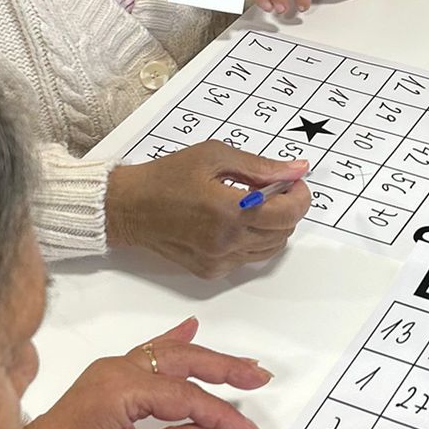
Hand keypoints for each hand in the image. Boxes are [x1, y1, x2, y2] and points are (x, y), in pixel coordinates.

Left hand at [9, 320, 269, 428]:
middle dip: (225, 369)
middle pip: (182, 362)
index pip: (185, 397)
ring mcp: (110, 372)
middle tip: (260, 377)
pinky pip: (148, 354)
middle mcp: (116, 371)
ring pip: (169, 356)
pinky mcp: (107, 381)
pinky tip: (190, 328)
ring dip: (207, 358)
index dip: (220, 413)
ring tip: (242, 365)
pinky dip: (173, 342)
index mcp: (120, 390)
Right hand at [106, 142, 310, 276]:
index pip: (289, 213)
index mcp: (229, 211)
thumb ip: (260, 166)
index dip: (300, 196)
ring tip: (252, 204)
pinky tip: (234, 222)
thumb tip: (295, 170)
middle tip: (272, 187)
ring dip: (272, 226)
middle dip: (287, 208)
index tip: (294, 183)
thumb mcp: (214, 156)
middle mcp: (227, 242)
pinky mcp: (211, 271)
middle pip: (284, 232)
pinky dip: (252, 240)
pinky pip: (248, 259)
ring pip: (270, 249)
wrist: (128, 207)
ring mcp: (219, 261)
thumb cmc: (166, 177)